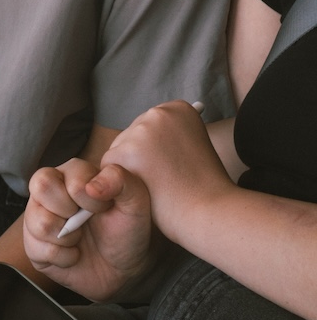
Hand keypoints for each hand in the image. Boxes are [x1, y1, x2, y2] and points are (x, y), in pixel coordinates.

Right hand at [24, 158, 158, 301]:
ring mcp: (38, 218)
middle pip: (39, 186)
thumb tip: (91, 186)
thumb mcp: (136, 201)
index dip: (82, 195)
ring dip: (67, 238)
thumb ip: (120, 180)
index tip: (103, 207)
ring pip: (37, 222)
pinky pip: (36, 250)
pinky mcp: (35, 246)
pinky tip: (74, 255)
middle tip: (85, 221)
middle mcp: (50, 192)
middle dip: (68, 211)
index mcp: (71, 174)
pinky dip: (63, 258)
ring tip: (80, 239)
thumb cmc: (129, 229)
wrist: (125, 267)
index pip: (61, 171)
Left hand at [101, 100, 232, 242]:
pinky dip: (121, 182)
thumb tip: (159, 131)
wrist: (209, 211)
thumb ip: (171, 136)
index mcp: (178, 108)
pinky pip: (110, 167)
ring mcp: (141, 131)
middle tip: (166, 178)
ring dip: (131, 169)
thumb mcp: (194, 146)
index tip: (175, 163)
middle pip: (132, 135)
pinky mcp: (125, 152)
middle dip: (141, 157)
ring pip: (120, 150)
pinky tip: (145, 190)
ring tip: (158, 186)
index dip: (158, 150)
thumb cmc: (204, 188)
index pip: (149, 125)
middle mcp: (158, 113)